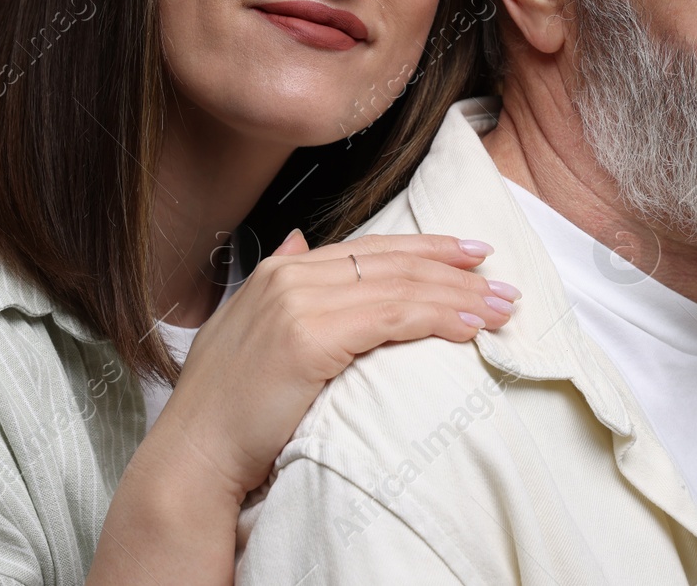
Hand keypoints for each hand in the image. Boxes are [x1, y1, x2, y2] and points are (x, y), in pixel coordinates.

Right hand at [90, 231, 519, 584]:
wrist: (193, 456)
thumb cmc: (224, 409)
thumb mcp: (245, 327)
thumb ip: (279, 282)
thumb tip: (299, 241)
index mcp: (278, 271)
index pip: (370, 249)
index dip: (426, 248)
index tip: (470, 253)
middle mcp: (289, 275)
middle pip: (392, 262)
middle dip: (454, 268)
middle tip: (503, 281)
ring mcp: (297, 302)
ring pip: (400, 287)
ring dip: (460, 296)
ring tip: (502, 308)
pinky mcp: (310, 336)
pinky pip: (393, 317)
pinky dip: (439, 318)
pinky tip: (470, 328)